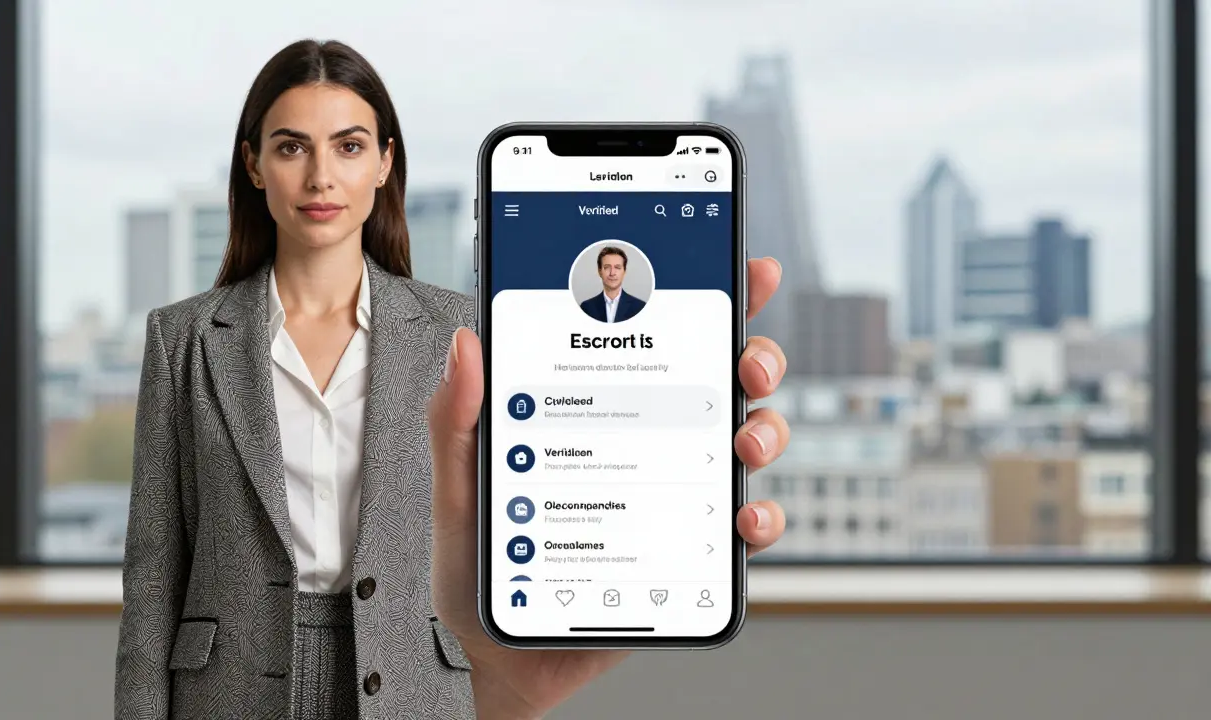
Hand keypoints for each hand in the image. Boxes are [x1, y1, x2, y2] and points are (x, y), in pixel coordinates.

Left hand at [429, 257, 789, 718]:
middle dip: (755, 355)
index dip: (709, 297)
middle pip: (722, 380)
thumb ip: (457, 420)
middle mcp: (647, 441)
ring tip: (747, 439)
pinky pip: (743, 528)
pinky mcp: (689, 551)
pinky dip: (761, 519)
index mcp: (599, 408)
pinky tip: (742, 519)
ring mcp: (674, 493)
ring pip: (746, 442)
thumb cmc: (479, 564)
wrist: (494, 653)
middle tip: (748, 361)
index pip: (657, 338)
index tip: (748, 269)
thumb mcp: (459, 485)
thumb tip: (465, 341)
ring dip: (766, 429)